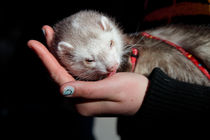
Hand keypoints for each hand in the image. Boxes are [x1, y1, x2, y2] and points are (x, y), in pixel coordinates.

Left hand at [27, 25, 148, 115]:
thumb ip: (87, 91)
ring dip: (57, 55)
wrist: (145, 97)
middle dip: (50, 53)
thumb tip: (62, 89)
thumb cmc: (132, 92)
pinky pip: (73, 73)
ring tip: (52, 37)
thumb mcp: (111, 89)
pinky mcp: (90, 89)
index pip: (59, 77)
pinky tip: (65, 51)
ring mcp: (84, 95)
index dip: (46, 59)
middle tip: (46, 32)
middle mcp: (79, 100)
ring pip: (65, 72)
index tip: (34, 42)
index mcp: (82, 102)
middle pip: (59, 74)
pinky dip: (68, 60)